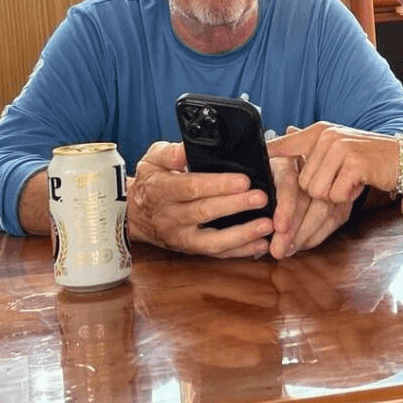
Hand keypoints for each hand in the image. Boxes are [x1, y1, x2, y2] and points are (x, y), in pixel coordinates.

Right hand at [129, 140, 273, 256]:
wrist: (135, 215)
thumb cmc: (151, 182)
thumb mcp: (153, 160)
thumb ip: (170, 152)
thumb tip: (186, 149)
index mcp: (162, 191)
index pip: (191, 188)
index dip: (218, 185)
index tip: (243, 179)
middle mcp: (171, 217)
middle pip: (205, 213)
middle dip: (235, 206)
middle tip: (261, 198)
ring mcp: (182, 237)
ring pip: (212, 240)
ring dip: (242, 234)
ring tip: (267, 225)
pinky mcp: (192, 249)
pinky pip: (217, 253)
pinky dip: (241, 251)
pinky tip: (261, 244)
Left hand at [267, 122, 398, 203]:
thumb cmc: (367, 158)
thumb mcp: (337, 148)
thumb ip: (310, 146)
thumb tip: (283, 135)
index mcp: (319, 132)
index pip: (286, 144)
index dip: (270, 153)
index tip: (257, 156)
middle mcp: (327, 136)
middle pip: (303, 183)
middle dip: (320, 192)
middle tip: (340, 182)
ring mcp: (340, 148)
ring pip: (317, 191)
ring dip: (334, 195)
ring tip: (348, 182)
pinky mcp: (354, 163)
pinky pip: (336, 195)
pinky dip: (347, 197)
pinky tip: (358, 184)